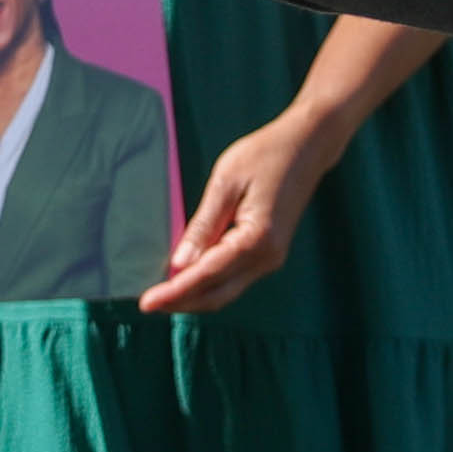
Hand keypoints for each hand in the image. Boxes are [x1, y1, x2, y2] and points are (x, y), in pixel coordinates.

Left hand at [146, 111, 341, 313]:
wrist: (306, 147)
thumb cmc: (264, 156)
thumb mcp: (225, 184)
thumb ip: (203, 226)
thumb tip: (179, 263)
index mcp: (256, 240)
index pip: (207, 276)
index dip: (174, 292)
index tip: (146, 303)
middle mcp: (267, 258)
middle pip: (217, 295)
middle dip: (181, 303)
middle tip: (147, 304)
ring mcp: (271, 260)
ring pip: (226, 292)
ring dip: (194, 297)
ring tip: (161, 294)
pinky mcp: (268, 255)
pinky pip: (234, 279)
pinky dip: (208, 285)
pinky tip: (187, 279)